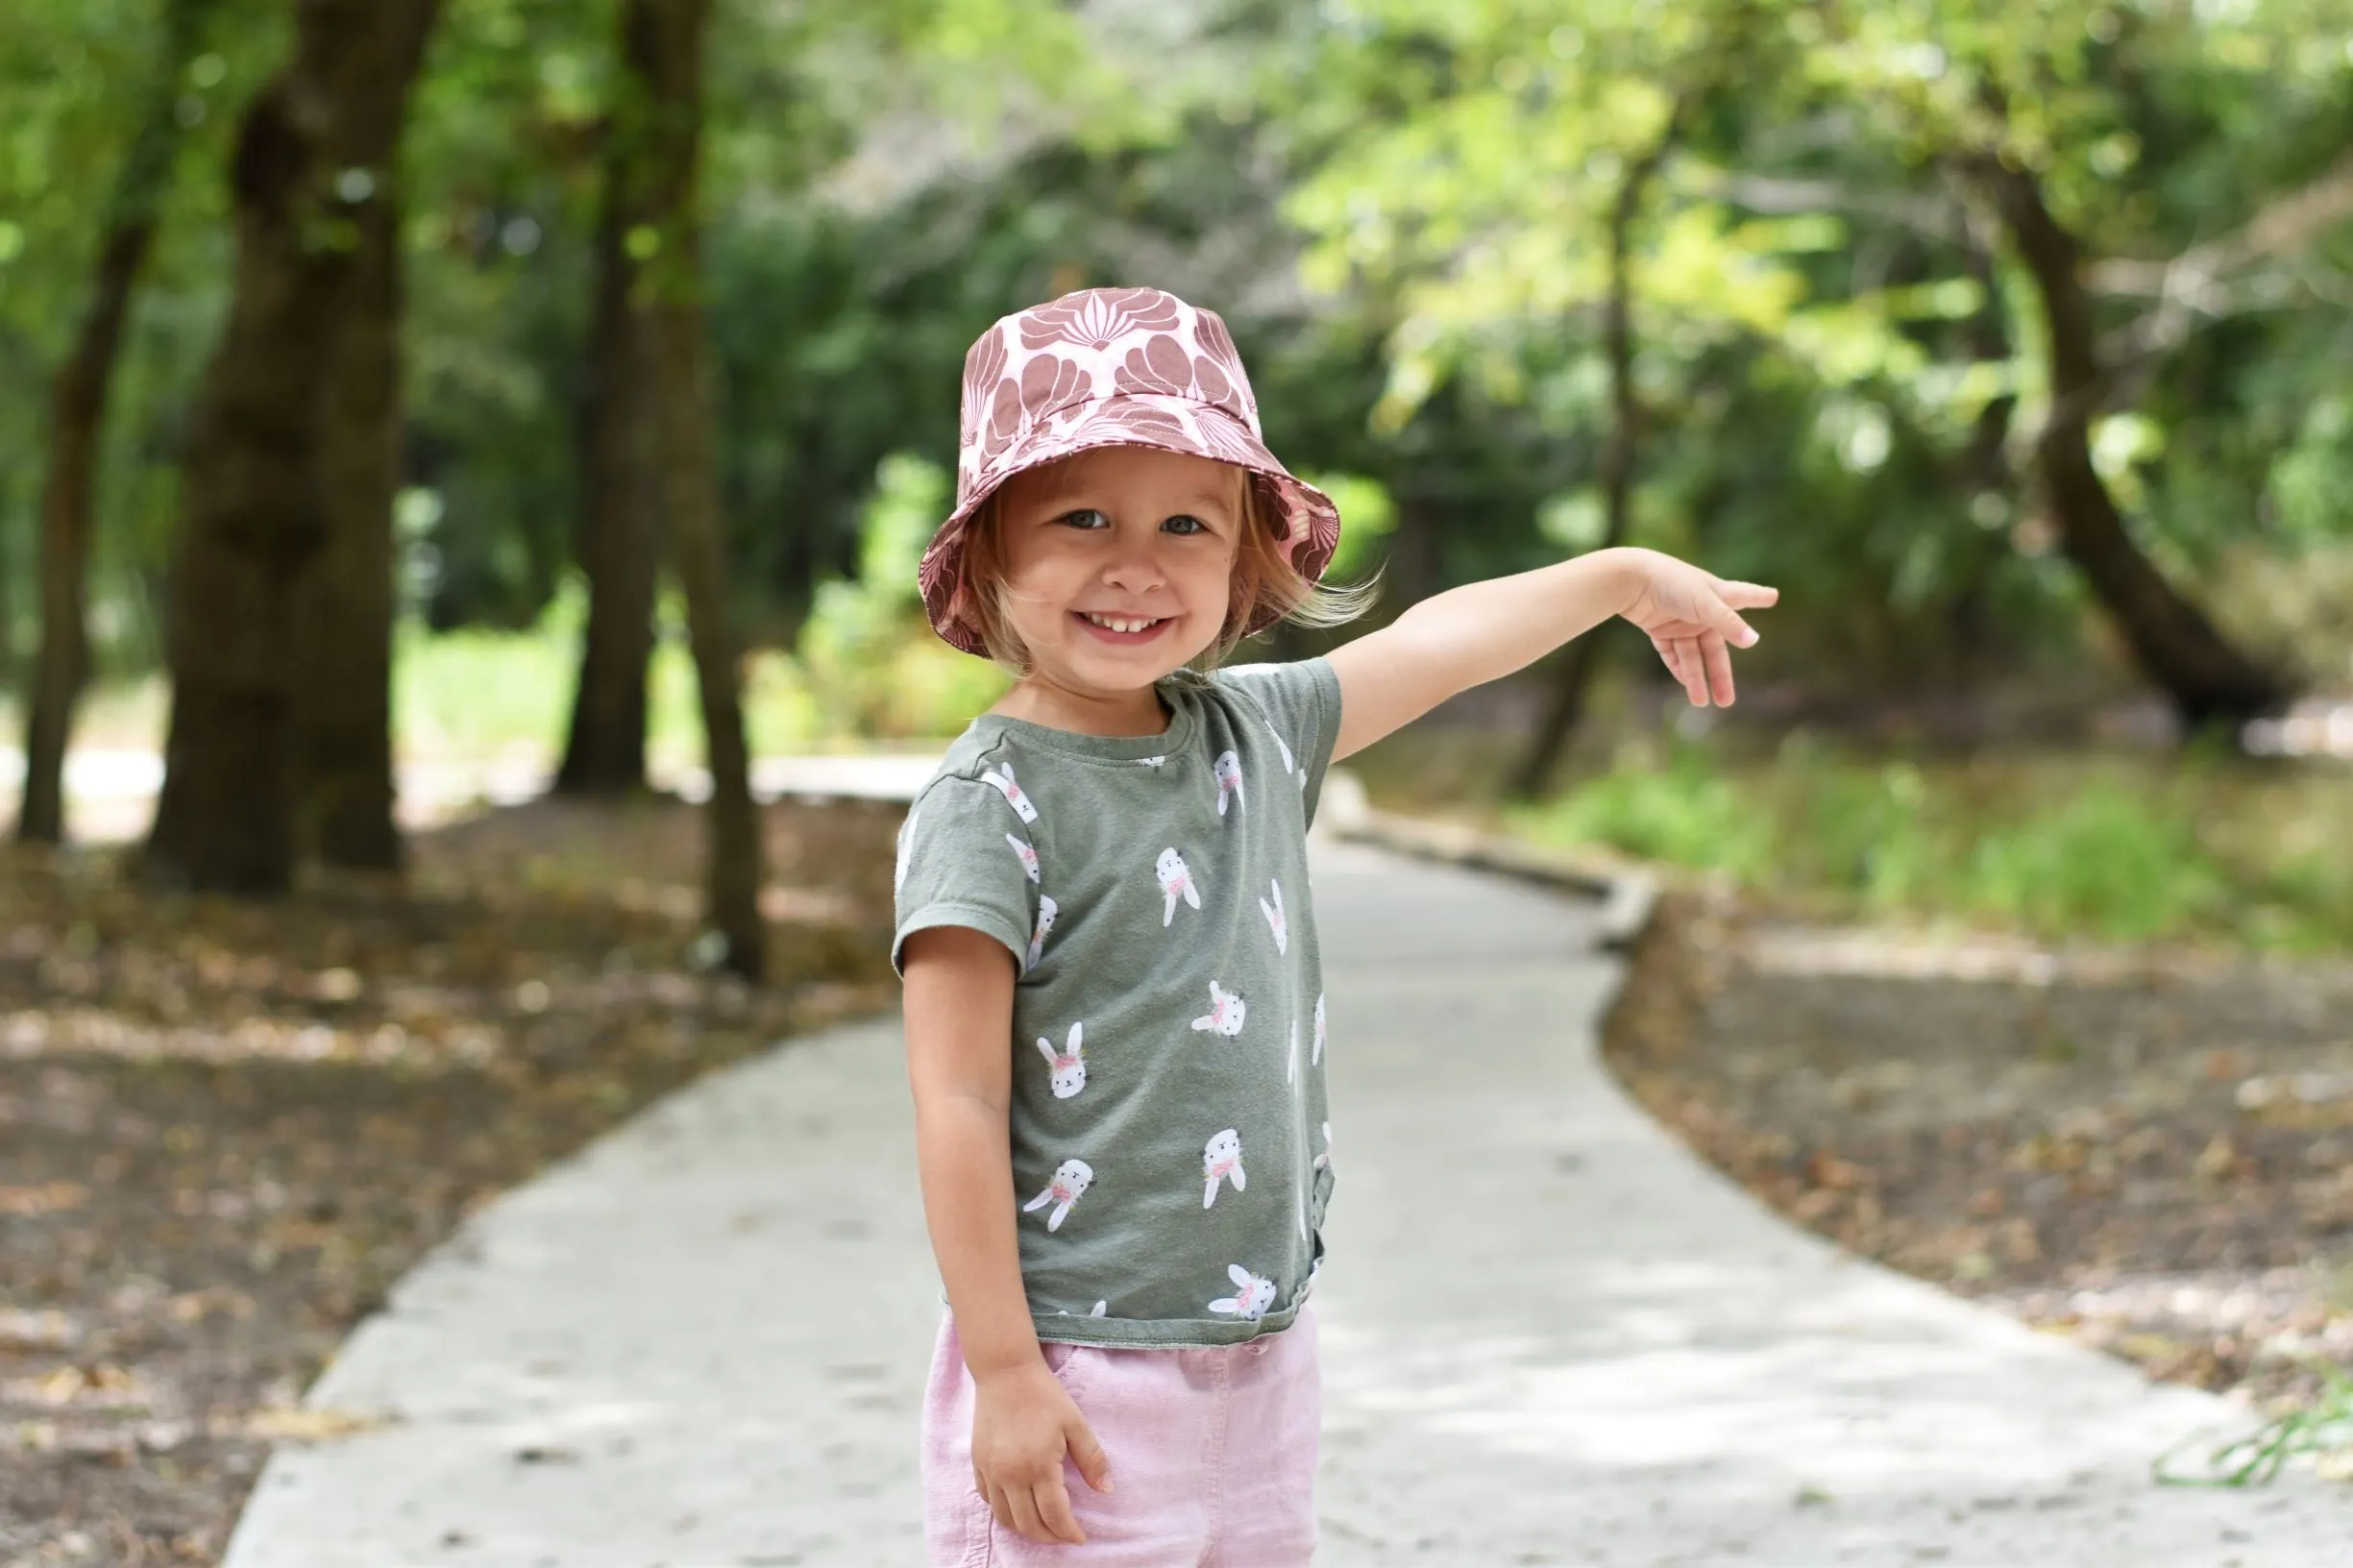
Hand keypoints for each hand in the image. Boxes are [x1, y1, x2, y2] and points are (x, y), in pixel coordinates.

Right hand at [970, 1357, 1113, 1544]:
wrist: (1005, 1371)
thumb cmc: (1044, 1395)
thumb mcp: (1076, 1423)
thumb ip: (1092, 1459)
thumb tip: (1106, 1490)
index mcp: (1038, 1466)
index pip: (1055, 1515)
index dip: (1069, 1532)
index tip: (1080, 1538)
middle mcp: (1011, 1475)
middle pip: (1028, 1524)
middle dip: (1049, 1537)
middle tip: (1064, 1535)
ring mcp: (991, 1471)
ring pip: (1005, 1518)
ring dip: (1026, 1528)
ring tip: (1043, 1525)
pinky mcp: (978, 1463)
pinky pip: (988, 1500)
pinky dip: (1004, 1510)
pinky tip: (1019, 1505)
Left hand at [1614, 548, 1778, 707]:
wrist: (1629, 579)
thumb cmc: (1672, 583)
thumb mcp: (1705, 603)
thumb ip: (1728, 623)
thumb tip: (1753, 641)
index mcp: (1717, 595)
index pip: (1744, 596)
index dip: (1758, 596)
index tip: (1773, 596)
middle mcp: (1700, 610)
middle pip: (1715, 647)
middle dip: (1720, 674)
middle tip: (1727, 701)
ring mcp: (1679, 620)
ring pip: (1692, 655)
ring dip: (1695, 678)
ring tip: (1701, 702)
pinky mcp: (1658, 627)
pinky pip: (1671, 652)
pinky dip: (1677, 667)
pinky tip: (1683, 683)